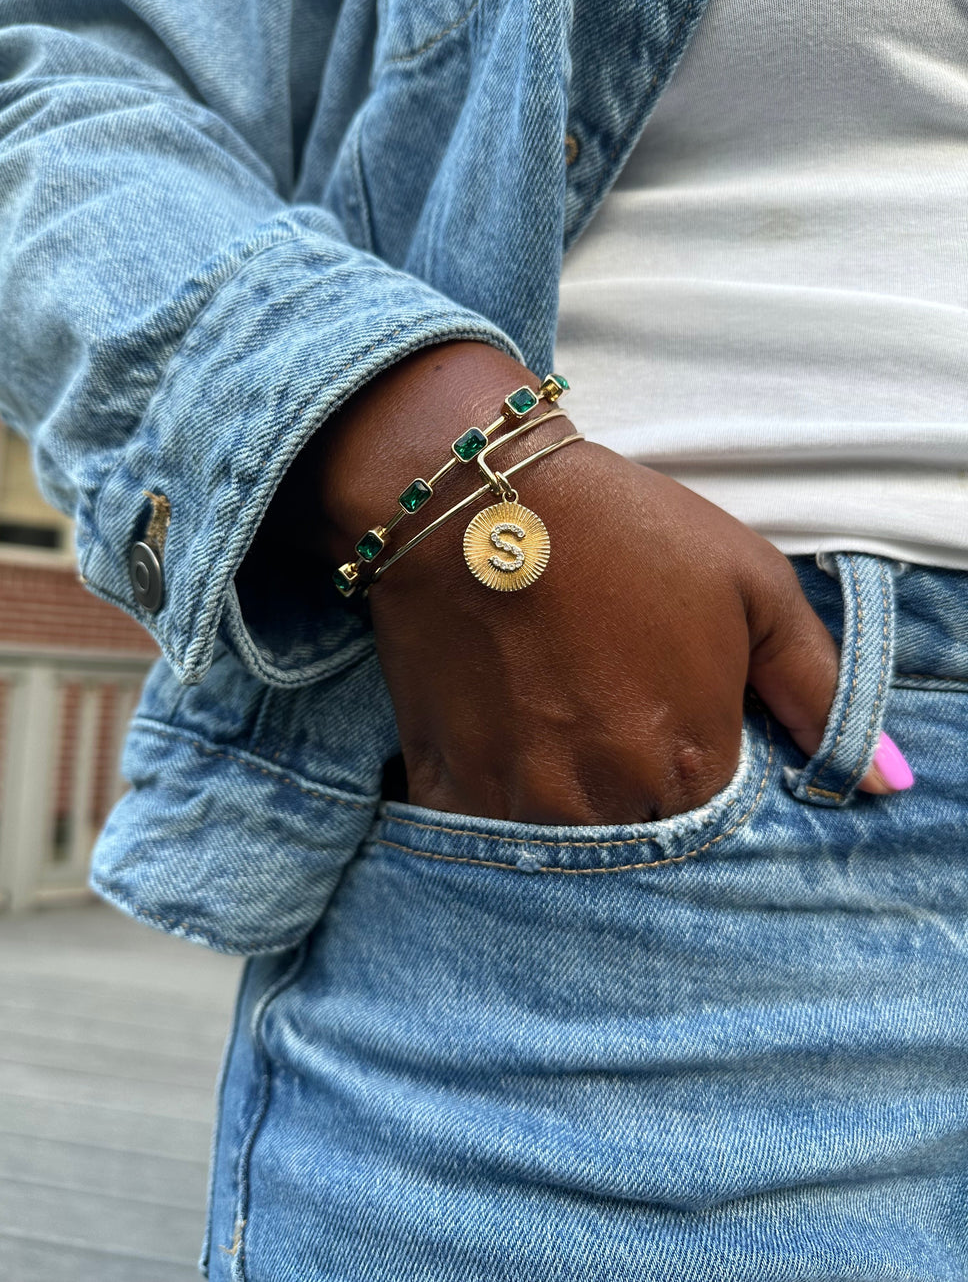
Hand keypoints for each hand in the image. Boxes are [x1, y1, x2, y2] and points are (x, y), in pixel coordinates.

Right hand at [275, 341, 893, 824]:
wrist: (476, 496)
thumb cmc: (627, 532)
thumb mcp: (751, 586)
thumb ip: (819, 690)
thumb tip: (889, 781)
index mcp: (692, 765)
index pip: (714, 812)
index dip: (691, 755)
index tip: (664, 702)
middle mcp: (609, 803)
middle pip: (636, 832)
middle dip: (630, 782)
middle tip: (604, 700)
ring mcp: (520, 802)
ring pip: (559, 839)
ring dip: (562, 793)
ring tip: (551, 711)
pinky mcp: (447, 784)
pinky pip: (479, 829)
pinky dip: (493, 793)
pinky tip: (498, 727)